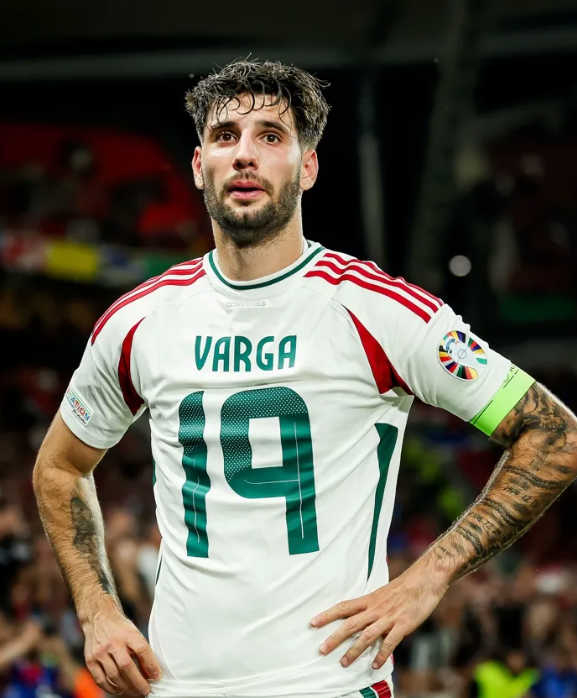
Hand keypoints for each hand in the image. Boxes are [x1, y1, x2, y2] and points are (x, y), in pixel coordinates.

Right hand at [83, 604, 161, 695]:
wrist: (98, 617)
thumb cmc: (120, 628)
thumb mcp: (134, 633)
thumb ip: (142, 652)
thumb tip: (152, 674)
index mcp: (127, 632)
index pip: (141, 649)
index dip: (151, 665)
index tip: (157, 677)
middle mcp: (113, 642)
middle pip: (126, 666)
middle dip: (138, 683)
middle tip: (146, 691)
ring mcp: (100, 652)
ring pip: (114, 676)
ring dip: (126, 689)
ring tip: (134, 693)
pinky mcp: (90, 660)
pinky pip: (101, 680)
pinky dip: (111, 689)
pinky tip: (120, 691)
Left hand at [310, 563, 447, 668]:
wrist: (425, 579)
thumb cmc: (404, 587)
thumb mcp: (383, 594)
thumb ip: (372, 606)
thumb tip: (362, 618)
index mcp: (369, 599)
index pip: (343, 607)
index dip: (327, 615)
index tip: (312, 622)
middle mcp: (376, 608)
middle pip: (350, 624)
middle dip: (335, 638)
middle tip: (321, 649)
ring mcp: (389, 617)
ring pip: (367, 635)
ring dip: (354, 650)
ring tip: (343, 663)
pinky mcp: (403, 625)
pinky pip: (390, 642)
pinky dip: (382, 654)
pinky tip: (375, 665)